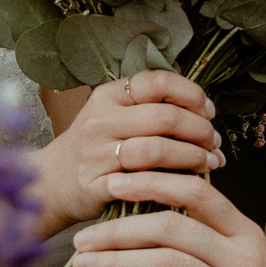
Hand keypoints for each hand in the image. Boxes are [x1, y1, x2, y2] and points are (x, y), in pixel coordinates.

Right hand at [34, 70, 221, 232]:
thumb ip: (151, 108)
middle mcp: (101, 120)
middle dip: (200, 130)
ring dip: (192, 157)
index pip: (157, 81)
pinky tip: (187, 185)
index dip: (191, 94)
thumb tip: (206, 113)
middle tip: (213, 142)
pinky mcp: (97, 185)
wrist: (52, 182)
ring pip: (157, 150)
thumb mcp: (114, 115)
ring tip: (208, 162)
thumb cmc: (95, 147)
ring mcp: (97, 153)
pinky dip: (172, 183)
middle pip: (164, 117)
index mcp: (108, 96)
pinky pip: (143, 183)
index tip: (208, 111)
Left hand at [69, 170, 265, 266]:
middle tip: (83, 238)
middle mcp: (244, 259)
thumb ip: (203, 244)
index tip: (114, 182)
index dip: (152, 181)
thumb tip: (144, 225)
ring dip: (119, 263)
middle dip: (119, 229)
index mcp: (245, 235)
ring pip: (169, 265)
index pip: (198, 191)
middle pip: (173, 227)